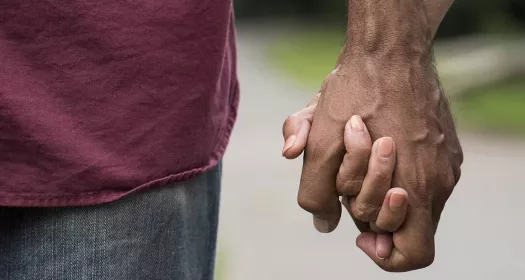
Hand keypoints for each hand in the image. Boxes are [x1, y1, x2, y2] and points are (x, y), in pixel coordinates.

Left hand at [283, 0, 462, 270]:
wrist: (388, 49)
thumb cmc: (354, 93)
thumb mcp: (320, 141)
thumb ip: (315, 191)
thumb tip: (322, 224)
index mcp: (414, 187)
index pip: (413, 252)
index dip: (384, 253)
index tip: (359, 231)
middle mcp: (437, 179)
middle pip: (402, 224)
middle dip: (368, 208)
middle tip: (351, 180)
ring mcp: (445, 162)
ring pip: (409, 198)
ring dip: (377, 184)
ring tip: (361, 147)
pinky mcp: (446, 146)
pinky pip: (421, 175)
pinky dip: (396, 169)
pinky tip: (378, 137)